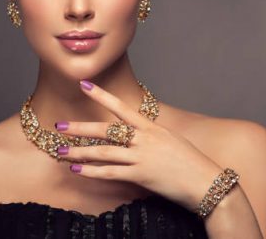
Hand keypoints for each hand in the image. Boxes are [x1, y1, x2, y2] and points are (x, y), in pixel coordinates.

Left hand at [54, 80, 223, 211]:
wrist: (205, 180)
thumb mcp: (171, 140)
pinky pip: (111, 173)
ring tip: (61, 152)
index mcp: (152, 127)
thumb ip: (151, 135)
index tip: (84, 85)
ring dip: (79, 152)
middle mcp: (144, 138)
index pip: (121, 107)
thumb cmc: (190, 160)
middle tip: (60, 126)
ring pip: (103, 151)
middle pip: (106, 130)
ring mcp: (142, 157)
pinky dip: (92, 172)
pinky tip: (78, 171)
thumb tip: (136, 132)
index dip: (101, 95)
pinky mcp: (141, 176)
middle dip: (81, 128)